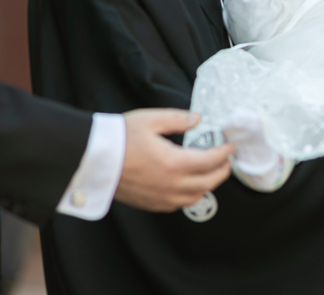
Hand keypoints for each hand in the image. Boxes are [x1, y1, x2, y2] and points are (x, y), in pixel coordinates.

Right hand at [114, 109, 232, 211]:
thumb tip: (197, 119)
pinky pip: (179, 204)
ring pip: (196, 196)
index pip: (210, 161)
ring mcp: (161, 197)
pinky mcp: (151, 204)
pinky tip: (190, 185)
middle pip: (208, 182)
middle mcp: (171, 184)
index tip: (230, 146)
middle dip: (222, 171)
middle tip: (227, 160)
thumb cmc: (120, 138)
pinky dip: (191, 195)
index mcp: (174, 162)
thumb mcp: (151, 119)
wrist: (92, 159)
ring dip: (208, 185)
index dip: (224, 153)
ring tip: (211, 173)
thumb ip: (178, 119)